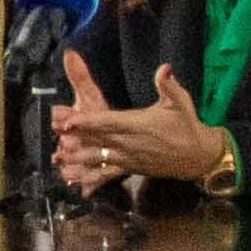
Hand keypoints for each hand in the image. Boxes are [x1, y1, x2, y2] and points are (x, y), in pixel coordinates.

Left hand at [53, 56, 229, 190]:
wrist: (197, 157)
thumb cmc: (186, 126)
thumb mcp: (181, 103)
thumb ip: (169, 86)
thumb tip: (165, 67)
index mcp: (139, 125)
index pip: (108, 123)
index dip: (88, 122)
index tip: (69, 122)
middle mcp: (130, 143)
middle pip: (97, 139)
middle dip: (74, 135)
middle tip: (52, 130)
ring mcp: (128, 159)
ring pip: (98, 158)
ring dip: (77, 158)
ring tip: (57, 157)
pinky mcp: (129, 169)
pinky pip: (107, 175)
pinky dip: (90, 178)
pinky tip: (74, 182)